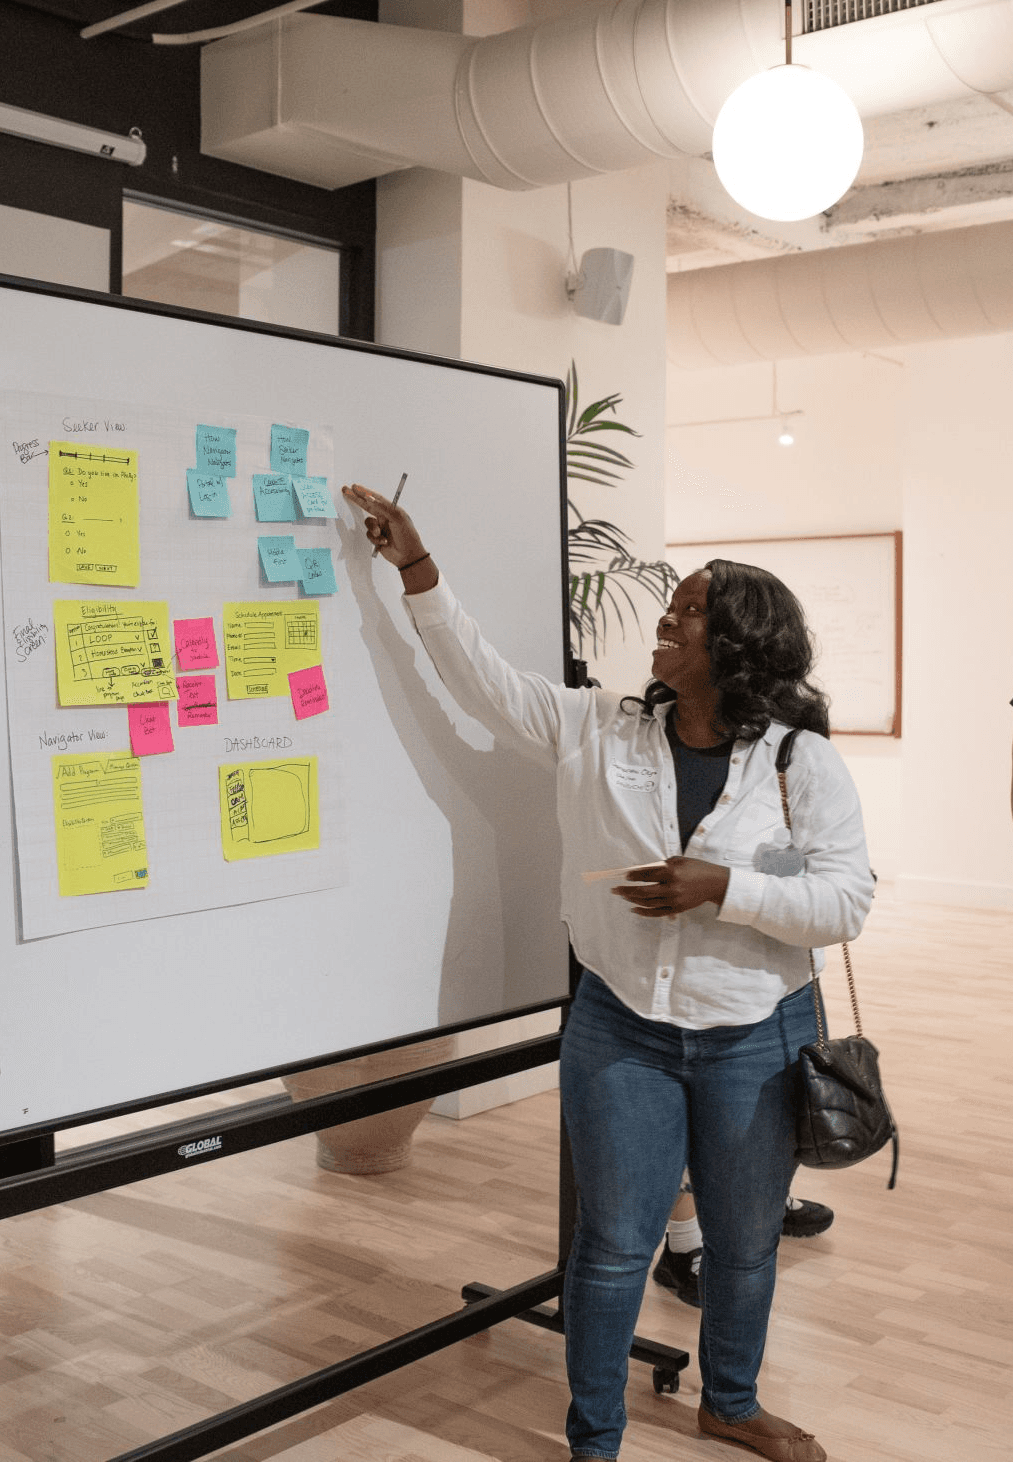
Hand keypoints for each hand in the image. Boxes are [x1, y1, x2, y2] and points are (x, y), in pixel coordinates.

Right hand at [341, 483, 426, 567]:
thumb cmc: (407, 536)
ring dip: (373, 529)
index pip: (375, 499)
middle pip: (367, 506)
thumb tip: (370, 498)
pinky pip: (369, 535)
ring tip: (380, 535)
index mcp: (391, 510)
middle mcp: (385, 517)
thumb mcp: (397, 518)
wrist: (408, 556)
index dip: (364, 492)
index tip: (354, 487)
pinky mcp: (377, 539)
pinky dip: (375, 539)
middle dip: (356, 499)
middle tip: (346, 491)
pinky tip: (384, 542)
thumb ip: (383, 507)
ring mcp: (380, 528)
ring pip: (368, 523)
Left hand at [611, 856, 729, 917]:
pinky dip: (643, 912)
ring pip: (647, 903)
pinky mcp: (677, 909)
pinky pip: (656, 913)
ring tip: (623, 896)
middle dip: (626, 890)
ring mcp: (674, 900)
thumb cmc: (695, 868)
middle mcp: (671, 887)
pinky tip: (634, 909)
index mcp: (671, 872)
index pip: (645, 875)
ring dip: (632, 900)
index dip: (632, 876)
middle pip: (642, 892)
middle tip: (615, 890)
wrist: (714, 883)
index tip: (624, 876)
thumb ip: (659, 865)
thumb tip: (640, 870)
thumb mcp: (677, 860)